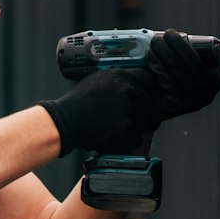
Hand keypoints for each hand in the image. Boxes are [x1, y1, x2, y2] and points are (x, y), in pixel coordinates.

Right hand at [38, 68, 164, 154]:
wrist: (67, 121)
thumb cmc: (79, 102)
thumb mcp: (98, 79)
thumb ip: (119, 80)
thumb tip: (133, 84)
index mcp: (124, 78)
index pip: (149, 82)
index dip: (148, 91)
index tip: (145, 97)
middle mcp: (131, 93)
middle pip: (152, 105)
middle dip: (144, 112)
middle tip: (131, 116)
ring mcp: (131, 113)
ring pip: (148, 122)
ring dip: (137, 126)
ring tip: (120, 126)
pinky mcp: (128, 132)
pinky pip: (137, 138)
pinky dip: (128, 140)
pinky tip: (115, 135)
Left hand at [145, 29, 219, 118]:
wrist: (145, 101)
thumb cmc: (165, 75)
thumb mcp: (181, 61)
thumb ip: (190, 49)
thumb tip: (186, 36)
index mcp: (213, 81)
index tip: (216, 48)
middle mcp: (205, 93)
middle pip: (196, 65)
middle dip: (178, 43)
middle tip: (166, 34)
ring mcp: (190, 100)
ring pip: (178, 67)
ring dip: (162, 50)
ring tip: (154, 43)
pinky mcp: (173, 102)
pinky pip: (164, 76)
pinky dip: (155, 63)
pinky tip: (149, 59)